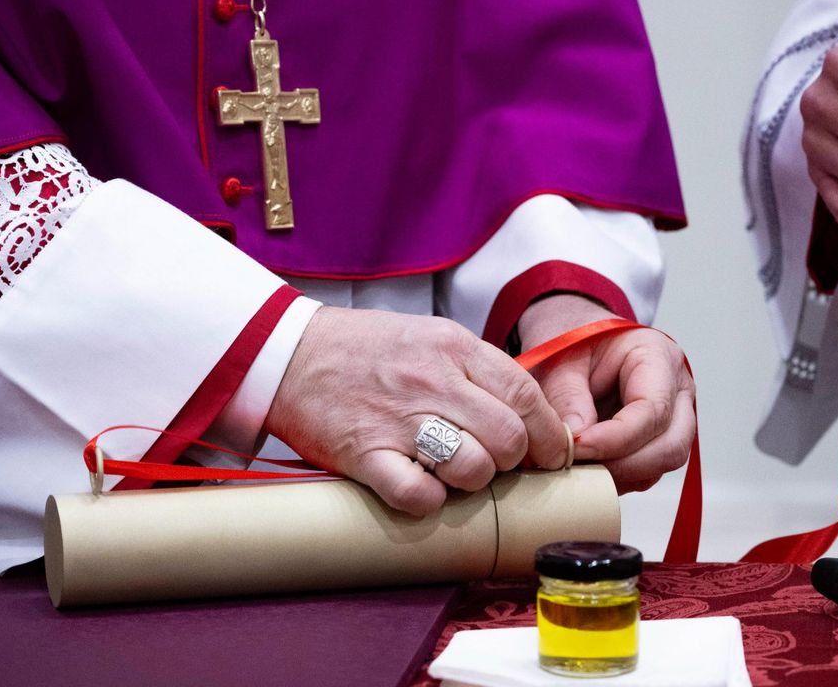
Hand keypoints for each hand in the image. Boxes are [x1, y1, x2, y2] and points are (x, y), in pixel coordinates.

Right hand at [264, 307, 568, 515]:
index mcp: (454, 347)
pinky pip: (419, 495)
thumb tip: (530, 418)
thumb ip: (479, 371)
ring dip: (471, 481)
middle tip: (493, 463)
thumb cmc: (366, 350)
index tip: (549, 456)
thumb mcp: (431, 337)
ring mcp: (398, 420)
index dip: (548, 435)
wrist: (288, 353)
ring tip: (451, 471)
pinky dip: (429, 500)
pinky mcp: (365, 455)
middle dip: (511, 462)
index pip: (527, 397)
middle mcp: (432, 381)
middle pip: (508, 439)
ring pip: (473, 468)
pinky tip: (420, 486)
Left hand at [517, 294, 695, 493]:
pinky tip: (591, 470)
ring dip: (624, 475)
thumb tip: (576, 443)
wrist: (576, 339)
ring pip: (664, 462)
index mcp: (658, 356)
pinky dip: (622, 477)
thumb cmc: (573, 342)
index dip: (616, 438)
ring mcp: (673, 417)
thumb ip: (567, 397)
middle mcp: (676, 389)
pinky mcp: (659, 439)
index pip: (653, 409)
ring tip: (581, 470)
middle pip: (672, 444)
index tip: (578, 449)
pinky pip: (650, 470)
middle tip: (580, 468)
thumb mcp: (560, 359)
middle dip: (626, 465)